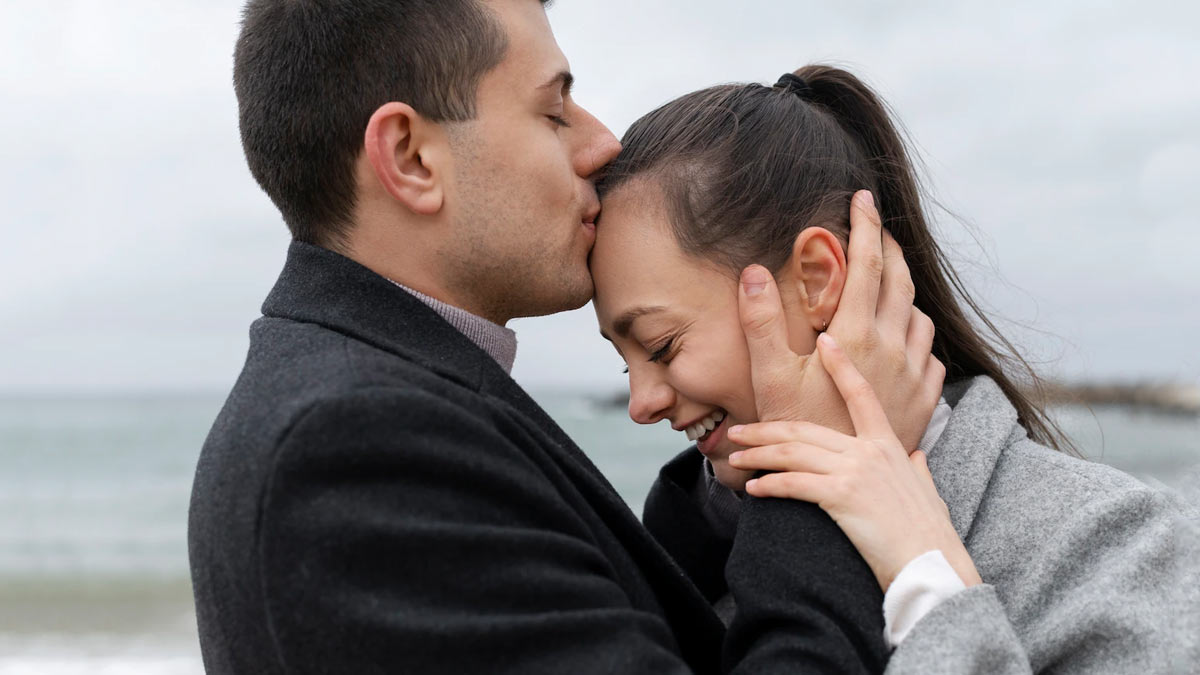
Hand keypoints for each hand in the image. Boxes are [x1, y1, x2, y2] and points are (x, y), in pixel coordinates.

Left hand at [727, 333, 980, 590]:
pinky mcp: (843, 496)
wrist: (933, 565)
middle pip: (805, 429)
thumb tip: (916, 456)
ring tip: (736, 458)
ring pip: (793, 452)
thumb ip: (916, 468)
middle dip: (766, 428)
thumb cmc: (929, 534)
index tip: (824, 341)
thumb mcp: (927, 490)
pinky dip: (770, 485)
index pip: (860, 394)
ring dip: (758, 455)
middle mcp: (870, 451)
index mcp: (888, 444)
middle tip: (739, 429)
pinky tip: (753, 489)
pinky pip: (794, 484)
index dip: (841, 365)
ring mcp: (856, 471)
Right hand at [738, 190, 943, 450]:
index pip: (867, 263)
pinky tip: (902, 339)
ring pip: (919, 314)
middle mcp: (893, 348)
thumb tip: (752, 271)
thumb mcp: (770, 377)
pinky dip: (916, 335)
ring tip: (886, 282)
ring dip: (903, 291)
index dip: (865, 225)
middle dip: (889, 247)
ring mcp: (914, 374)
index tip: (863, 197)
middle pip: (900, 279)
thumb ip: (760, 322)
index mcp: (856, 334)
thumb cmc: (797, 433)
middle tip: (875, 228)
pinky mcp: (924, 399)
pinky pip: (930, 354)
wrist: (840, 492)